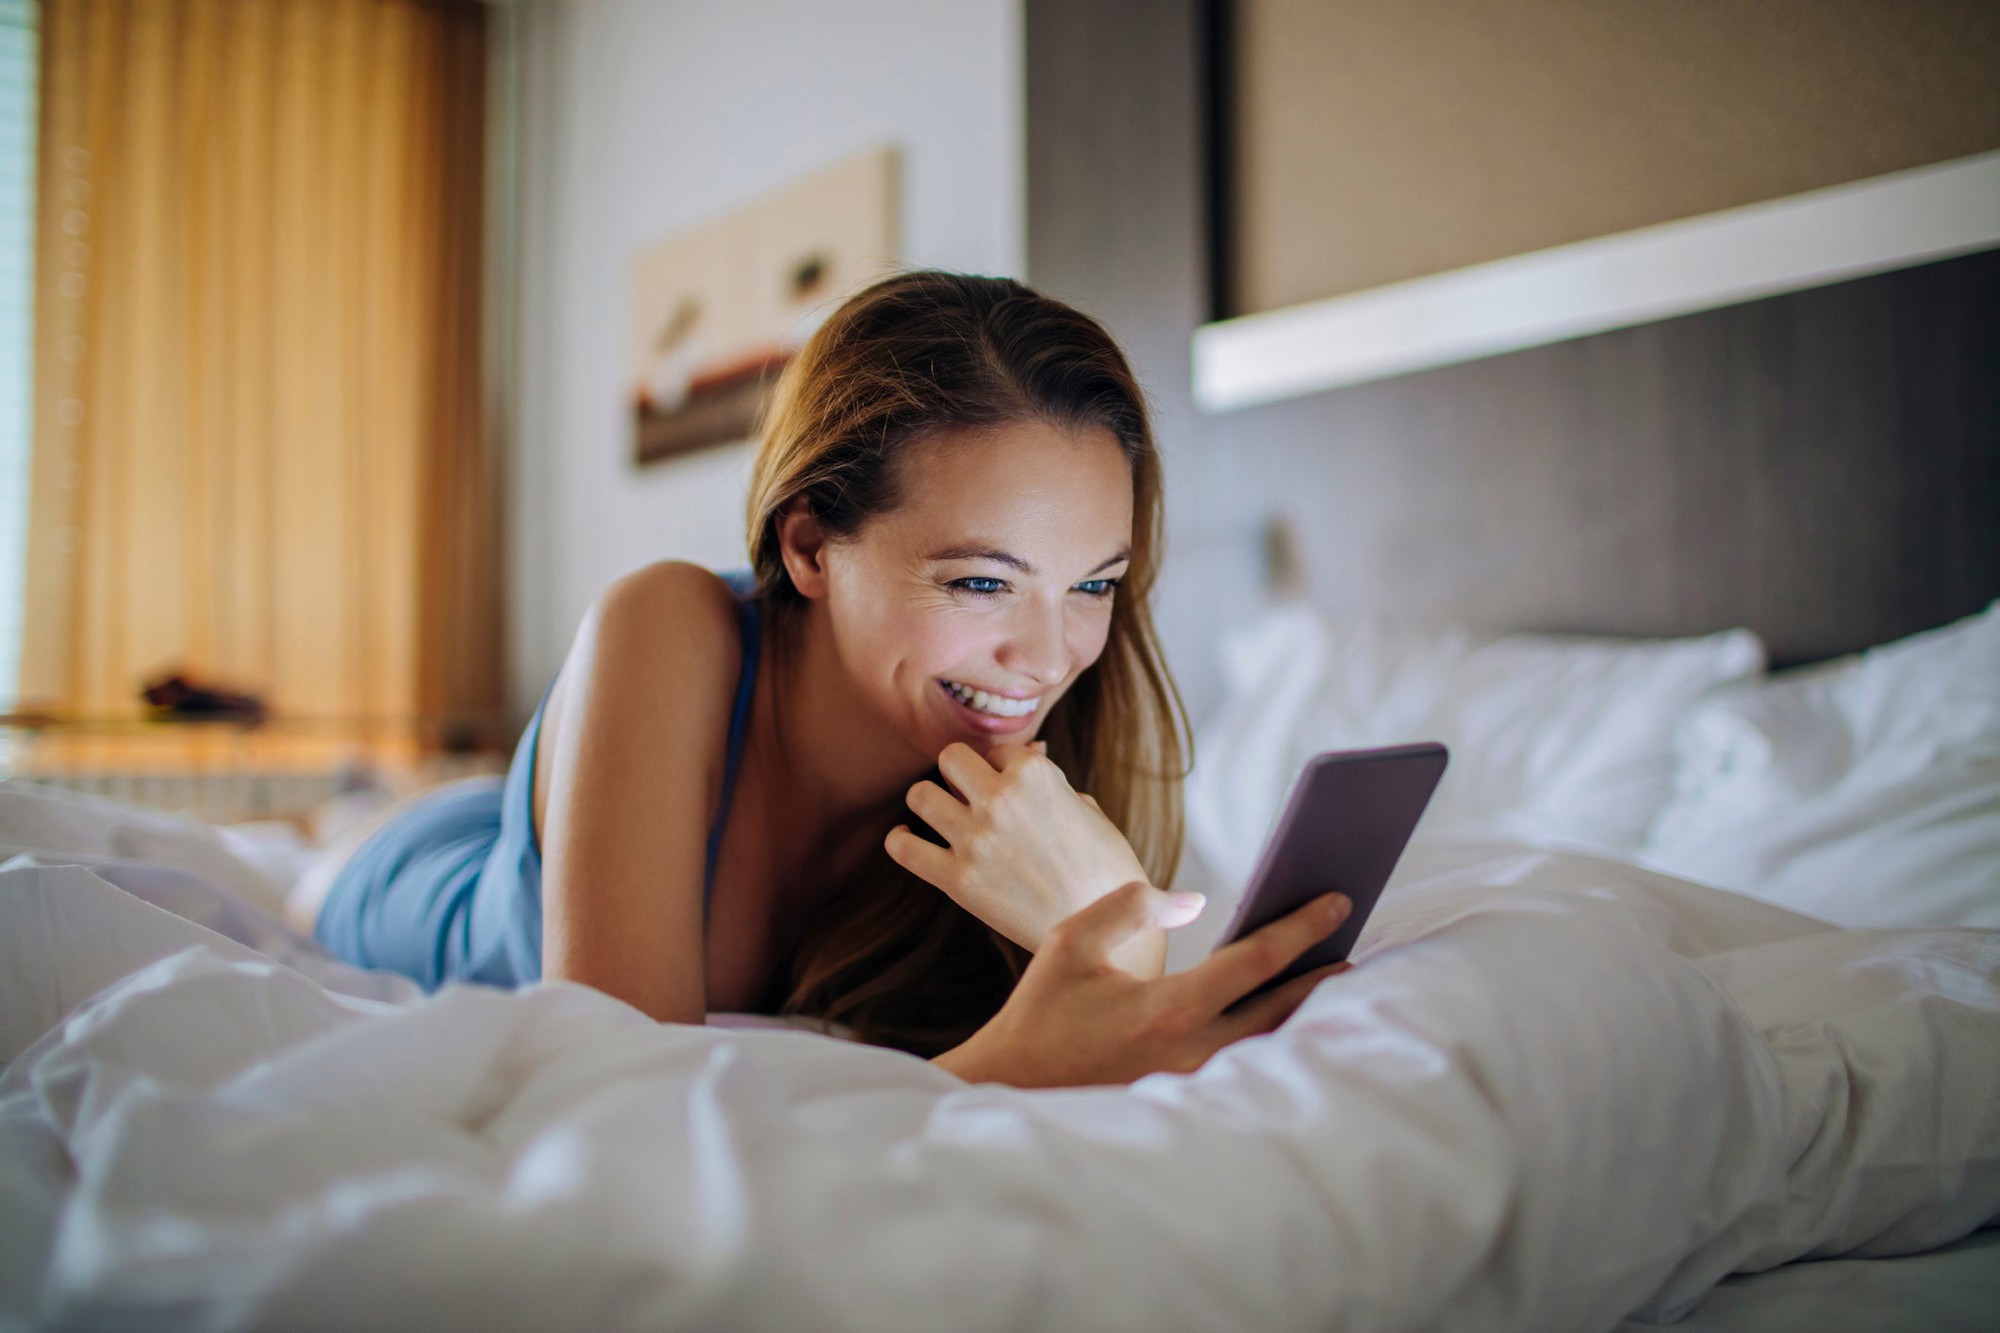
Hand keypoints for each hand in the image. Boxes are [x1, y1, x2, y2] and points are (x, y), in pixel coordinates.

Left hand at [886, 740, 1150, 959]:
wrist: (1107, 932)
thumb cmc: (1106, 870)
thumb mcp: (1089, 811)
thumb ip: (1052, 781)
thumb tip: (1031, 750)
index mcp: (1035, 774)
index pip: (997, 750)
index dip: (1002, 770)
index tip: (1009, 791)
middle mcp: (1001, 799)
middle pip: (949, 758)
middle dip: (958, 773)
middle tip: (967, 795)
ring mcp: (976, 840)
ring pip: (919, 795)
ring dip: (928, 802)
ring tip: (939, 816)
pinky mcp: (958, 881)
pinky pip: (902, 848)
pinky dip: (900, 840)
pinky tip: (908, 839)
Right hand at [931, 883, 1353, 1087]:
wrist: (1014, 1089)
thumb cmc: (1043, 1012)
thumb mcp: (1073, 941)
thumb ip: (1135, 905)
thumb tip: (1197, 902)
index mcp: (1168, 1010)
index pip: (1256, 961)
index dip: (1302, 926)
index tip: (1337, 899)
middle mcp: (1192, 1053)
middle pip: (1283, 1009)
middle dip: (1324, 972)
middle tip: (1357, 939)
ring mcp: (1194, 1084)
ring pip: (1272, 1043)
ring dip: (1305, 1008)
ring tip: (1333, 973)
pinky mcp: (1187, 1100)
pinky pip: (1247, 1063)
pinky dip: (1274, 1034)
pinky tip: (1288, 1012)